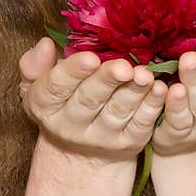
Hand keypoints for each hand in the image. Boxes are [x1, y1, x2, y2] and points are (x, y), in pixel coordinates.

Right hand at [18, 37, 167, 162]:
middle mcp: (71, 125)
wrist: (82, 150)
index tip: (90, 58)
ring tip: (144, 75)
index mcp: (46, 106)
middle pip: (89, 100)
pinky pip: (142, 124)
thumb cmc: (63, 101)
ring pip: (118, 112)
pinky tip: (160, 89)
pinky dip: (152, 106)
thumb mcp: (39, 86)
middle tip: (123, 66)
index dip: (73, 72)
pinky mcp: (129, 143)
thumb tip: (45, 44)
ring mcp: (102, 137)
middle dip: (107, 81)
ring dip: (133, 93)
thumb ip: (35, 65)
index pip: (57, 87)